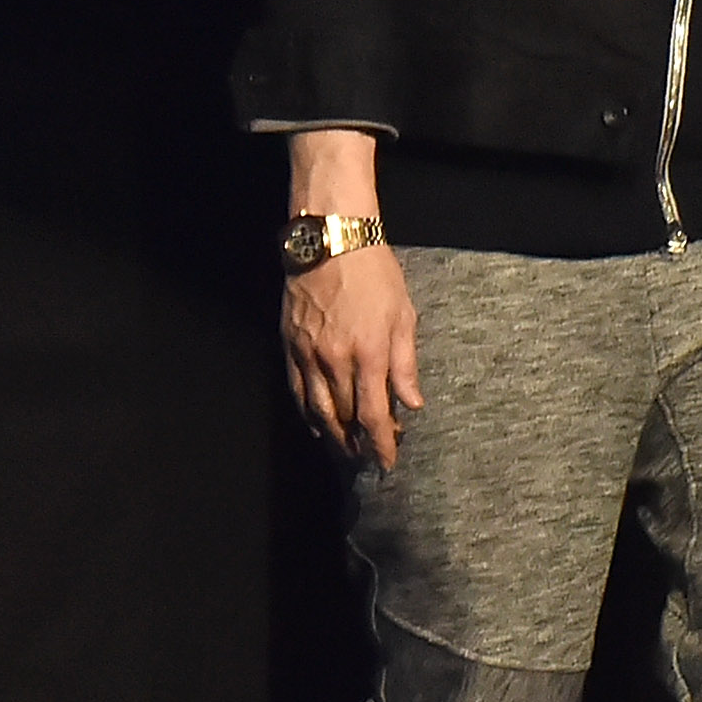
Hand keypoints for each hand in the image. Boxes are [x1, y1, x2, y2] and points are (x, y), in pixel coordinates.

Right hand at [283, 242, 421, 465]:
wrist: (331, 239)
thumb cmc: (374, 272)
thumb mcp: (403, 315)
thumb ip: (406, 364)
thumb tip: (412, 403)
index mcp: (370, 353)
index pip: (373, 416)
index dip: (381, 445)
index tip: (387, 462)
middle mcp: (336, 360)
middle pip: (345, 418)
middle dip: (359, 443)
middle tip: (369, 456)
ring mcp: (309, 353)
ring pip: (318, 410)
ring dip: (332, 436)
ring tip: (344, 450)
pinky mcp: (290, 344)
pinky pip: (296, 389)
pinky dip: (306, 412)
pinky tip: (316, 423)